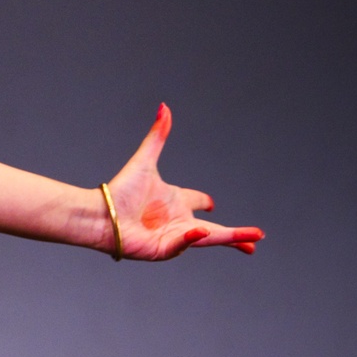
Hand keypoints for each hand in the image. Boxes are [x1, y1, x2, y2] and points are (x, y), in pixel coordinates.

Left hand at [104, 103, 263, 259]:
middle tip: (257, 237)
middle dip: (237, 234)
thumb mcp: (145, 161)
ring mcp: (172, 237)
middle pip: (214, 229)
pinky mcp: (164, 249)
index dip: (205, 202)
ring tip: (251, 241)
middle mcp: (177, 220)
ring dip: (229, 238)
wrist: (98, 214)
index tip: (211, 204)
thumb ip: (158, 136)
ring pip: (207, 239)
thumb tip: (165, 107)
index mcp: (175, 201)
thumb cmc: (119, 191)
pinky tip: (199, 230)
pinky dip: (191, 238)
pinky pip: (182, 244)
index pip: (197, 202)